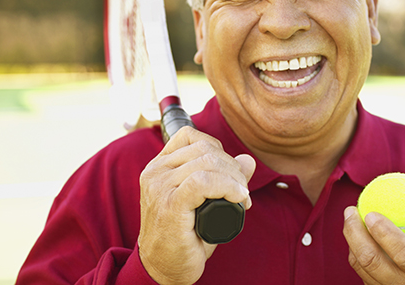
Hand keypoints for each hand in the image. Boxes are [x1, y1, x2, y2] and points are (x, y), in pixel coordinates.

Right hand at [138, 126, 255, 284]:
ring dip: (234, 178)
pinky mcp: (169, 204)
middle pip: (204, 148)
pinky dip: (227, 187)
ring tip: (241, 197)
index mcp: (159, 166)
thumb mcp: (204, 201)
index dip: (216, 148)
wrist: (162, 268)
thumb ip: (224, 178)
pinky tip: (238, 199)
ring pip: (207, 162)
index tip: (229, 172)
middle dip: (232, 166)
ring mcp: (160, 187)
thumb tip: (248, 160)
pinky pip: (203, 182)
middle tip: (242, 190)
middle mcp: (155, 172)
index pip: (190, 135)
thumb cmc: (183, 236)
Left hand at [343, 177, 404, 283]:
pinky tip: (359, 236)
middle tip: (350, 210)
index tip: (371, 213)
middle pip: (373, 262)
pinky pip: (363, 274)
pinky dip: (357, 253)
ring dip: (352, 242)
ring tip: (351, 217)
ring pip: (363, 269)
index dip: (386, 235)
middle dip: (355, 234)